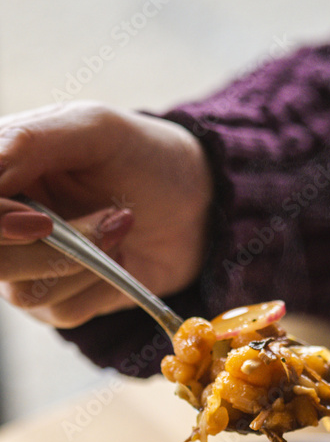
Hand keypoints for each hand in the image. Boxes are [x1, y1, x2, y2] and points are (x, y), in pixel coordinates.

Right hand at [0, 101, 212, 326]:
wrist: (199, 205)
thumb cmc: (143, 156)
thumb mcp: (93, 129)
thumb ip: (30, 142)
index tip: (40, 221)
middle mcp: (2, 222)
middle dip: (57, 246)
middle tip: (114, 216)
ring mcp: (25, 267)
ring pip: (24, 293)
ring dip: (87, 264)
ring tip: (124, 225)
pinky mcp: (59, 302)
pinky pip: (63, 312)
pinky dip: (101, 287)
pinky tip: (121, 257)